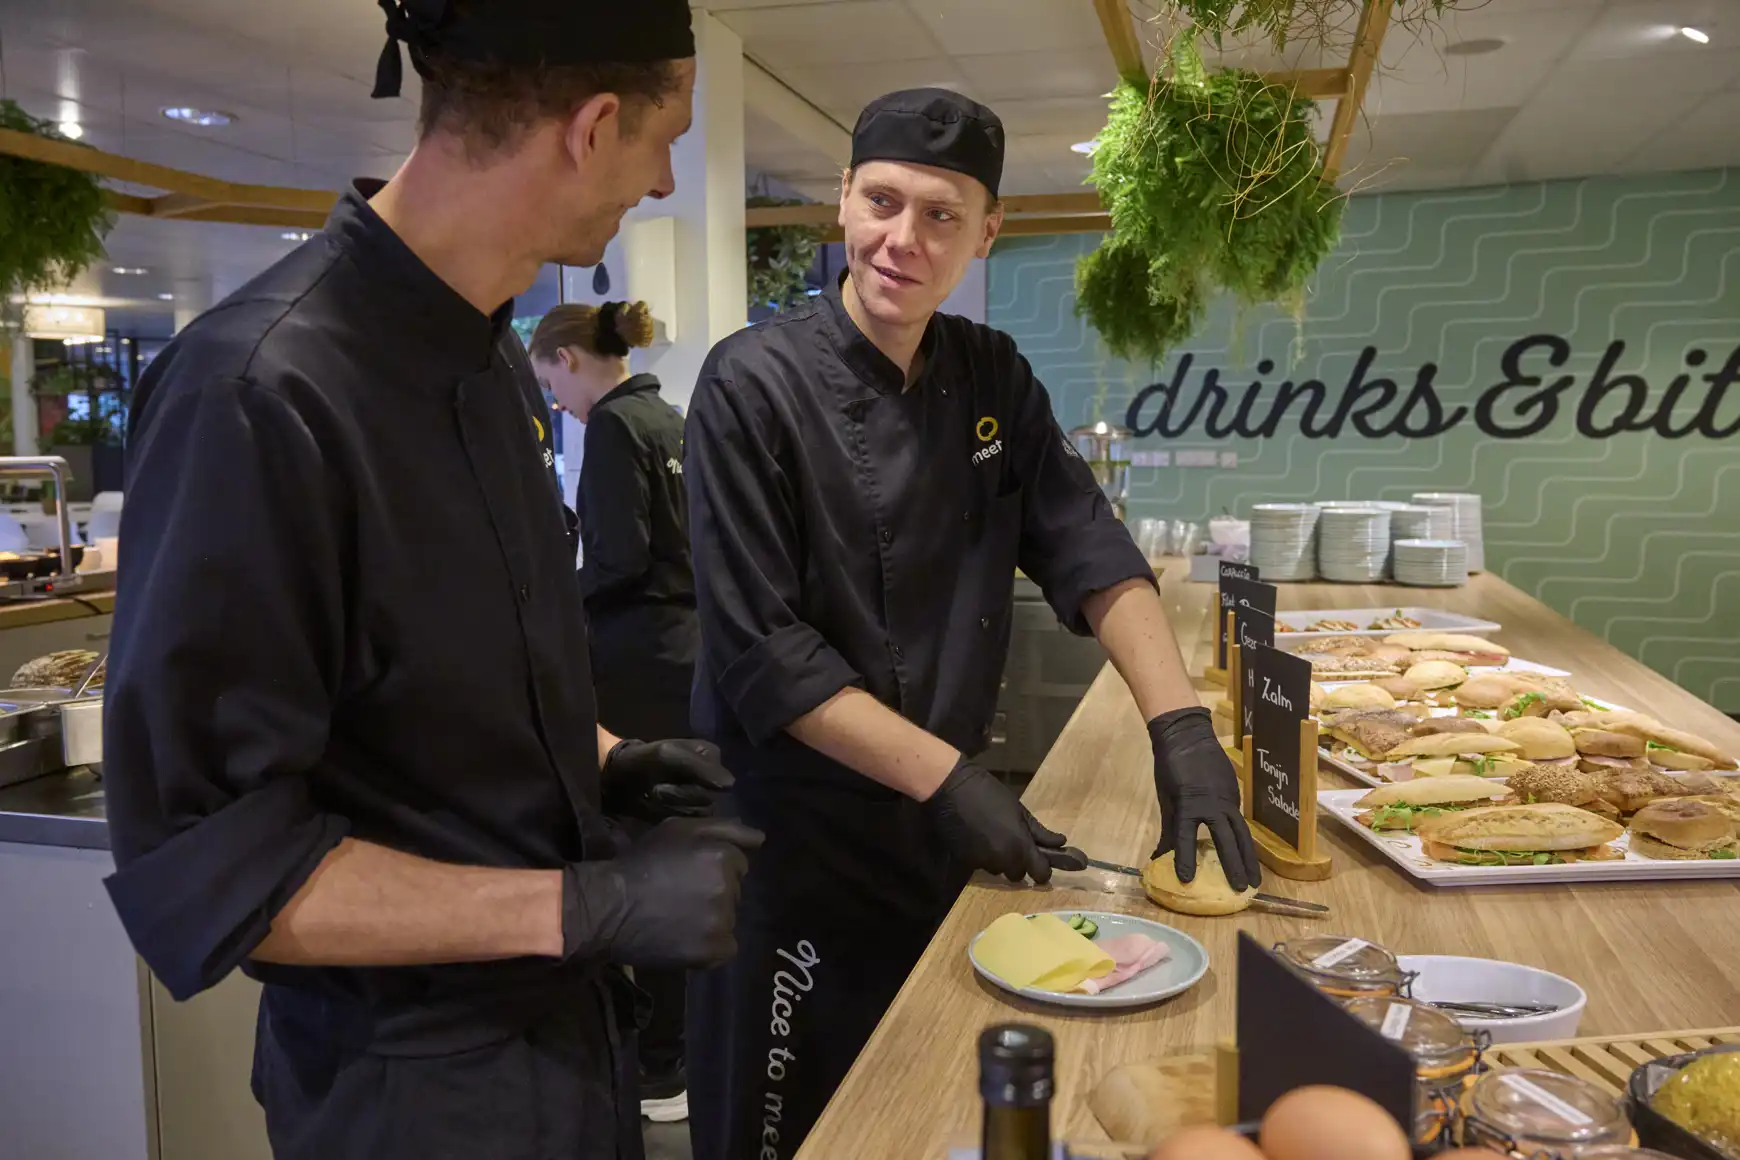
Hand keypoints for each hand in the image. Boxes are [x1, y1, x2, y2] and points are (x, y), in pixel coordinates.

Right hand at [561, 817, 763, 967]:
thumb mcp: (678, 830)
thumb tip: (762, 839)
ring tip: (677, 918)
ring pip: (729, 918)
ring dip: (711, 918)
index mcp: (723, 856)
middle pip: (734, 891)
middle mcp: (728, 888)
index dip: (711, 867)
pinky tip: (685, 938)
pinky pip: (726, 948)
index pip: (738, 863)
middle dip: (714, 891)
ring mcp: (722, 922)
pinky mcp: (712, 951)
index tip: (686, 872)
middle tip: (679, 895)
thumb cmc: (642, 863)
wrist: (609, 907)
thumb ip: (724, 829)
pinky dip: (710, 945)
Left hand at [602, 738, 734, 820]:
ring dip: (673, 808)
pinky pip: (691, 825)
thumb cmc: (640, 761)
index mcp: (711, 756)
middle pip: (709, 800)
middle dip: (679, 797)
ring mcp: (699, 798)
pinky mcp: (687, 814)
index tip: (666, 779)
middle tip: (655, 790)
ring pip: (701, 814)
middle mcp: (710, 777)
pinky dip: (671, 818)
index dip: (693, 785)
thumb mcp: (667, 756)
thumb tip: (730, 785)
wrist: (614, 777)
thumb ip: (698, 767)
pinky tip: (656, 810)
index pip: (719, 782)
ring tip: (653, 798)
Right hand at [922, 758, 1065, 883]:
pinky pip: (981, 865)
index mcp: (1020, 846)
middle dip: (1019, 863)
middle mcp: (1002, 860)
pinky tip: (979, 837)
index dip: (1043, 869)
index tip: (1041, 860)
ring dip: (1000, 860)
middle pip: (1018, 875)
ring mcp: (982, 862)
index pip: (1041, 874)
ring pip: (998, 870)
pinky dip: (983, 856)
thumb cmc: (988, 792)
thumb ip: (1039, 831)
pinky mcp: (965, 861)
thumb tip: (1061, 842)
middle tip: (1015, 843)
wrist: (950, 788)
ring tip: (994, 837)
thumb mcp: (1019, 809)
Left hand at [1148, 706, 1259, 891]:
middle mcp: (1213, 804)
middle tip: (1242, 889)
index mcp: (1189, 804)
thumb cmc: (1171, 766)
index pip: (1186, 838)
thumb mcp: (1166, 798)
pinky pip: (1240, 820)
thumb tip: (1158, 858)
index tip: (1187, 881)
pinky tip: (1247, 854)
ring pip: (1241, 833)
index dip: (1185, 859)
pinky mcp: (1235, 794)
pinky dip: (1244, 839)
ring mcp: (1228, 798)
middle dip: (1236, 866)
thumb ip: (1168, 830)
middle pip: (1227, 839)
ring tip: (1254, 880)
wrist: (1188, 734)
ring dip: (1248, 857)